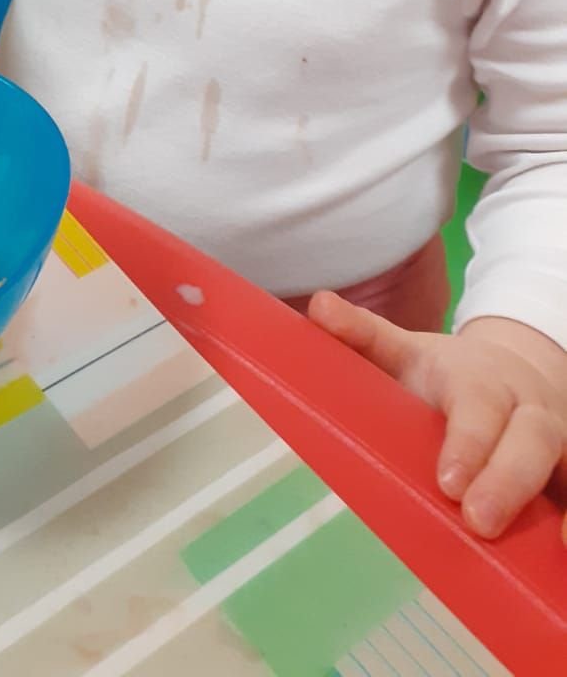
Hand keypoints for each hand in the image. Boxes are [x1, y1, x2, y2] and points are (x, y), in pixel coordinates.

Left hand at [309, 292, 566, 539]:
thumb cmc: (448, 375)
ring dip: (563, 505)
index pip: (478, 405)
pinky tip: (564, 553)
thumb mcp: (406, 351)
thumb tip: (318, 307)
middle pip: (532, 439)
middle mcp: (530, 408)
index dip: (469, 442)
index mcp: (481, 379)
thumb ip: (363, 335)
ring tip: (555, 547)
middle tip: (477, 521)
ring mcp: (559, 441)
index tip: (449, 482)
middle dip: (509, 480)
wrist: (514, 371)